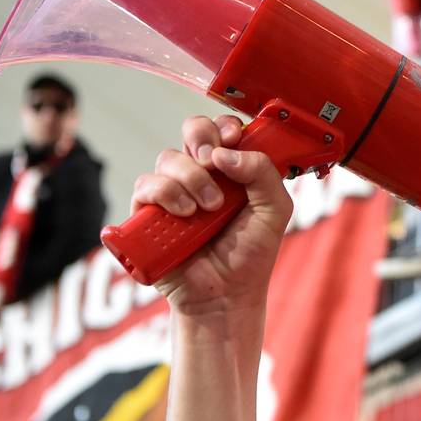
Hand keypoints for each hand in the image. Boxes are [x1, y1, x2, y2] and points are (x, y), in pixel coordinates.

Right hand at [131, 115, 293, 317]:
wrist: (227, 294)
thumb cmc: (251, 253)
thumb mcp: (274, 209)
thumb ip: (263, 172)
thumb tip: (226, 153)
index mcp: (230, 169)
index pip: (222, 129)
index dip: (225, 127)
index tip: (233, 140)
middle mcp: (200, 175)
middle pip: (191, 130)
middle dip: (202, 138)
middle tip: (213, 164)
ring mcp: (172, 193)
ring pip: (168, 158)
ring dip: (191, 178)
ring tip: (208, 208)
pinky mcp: (149, 213)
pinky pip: (146, 185)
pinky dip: (165, 193)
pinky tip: (185, 214)